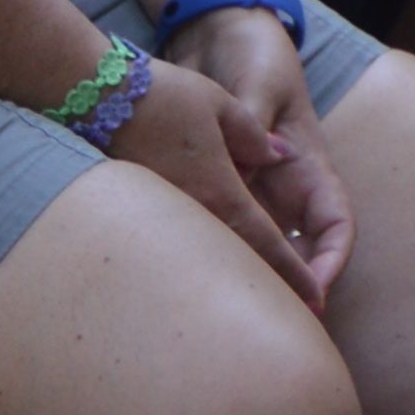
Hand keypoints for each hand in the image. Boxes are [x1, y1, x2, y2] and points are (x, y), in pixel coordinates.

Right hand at [109, 41, 347, 308]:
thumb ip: (255, 136)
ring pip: (208, 259)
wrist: (97, 99)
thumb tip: (279, 156)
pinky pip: (180, 246)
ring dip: (233, 278)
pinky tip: (205, 264)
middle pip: (238, 262)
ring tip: (253, 299)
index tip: (316, 301)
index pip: (268, 244)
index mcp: (222, 193)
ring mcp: (164, 219)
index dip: (295, 274)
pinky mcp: (139, 216)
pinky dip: (201, 260)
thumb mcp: (221, 105)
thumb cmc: (164, 97)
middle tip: (294, 316)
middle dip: (267, 289)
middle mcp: (195, 215)